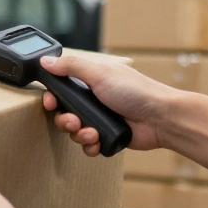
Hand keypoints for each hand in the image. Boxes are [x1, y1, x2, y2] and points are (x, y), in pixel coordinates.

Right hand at [40, 54, 172, 156]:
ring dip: (79, 134)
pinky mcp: (108, 136)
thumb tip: (46, 61)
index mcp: (91, 81)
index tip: (49, 103)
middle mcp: (94, 100)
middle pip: (65, 113)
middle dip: (65, 120)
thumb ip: (71, 67)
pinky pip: (89, 145)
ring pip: (75, 131)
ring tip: (91, 133)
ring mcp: (101, 119)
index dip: (52, 98)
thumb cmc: (136, 91)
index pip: (62, 89)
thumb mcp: (100, 74)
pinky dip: (90, 146)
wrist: (162, 118)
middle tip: (74, 121)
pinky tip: (98, 142)